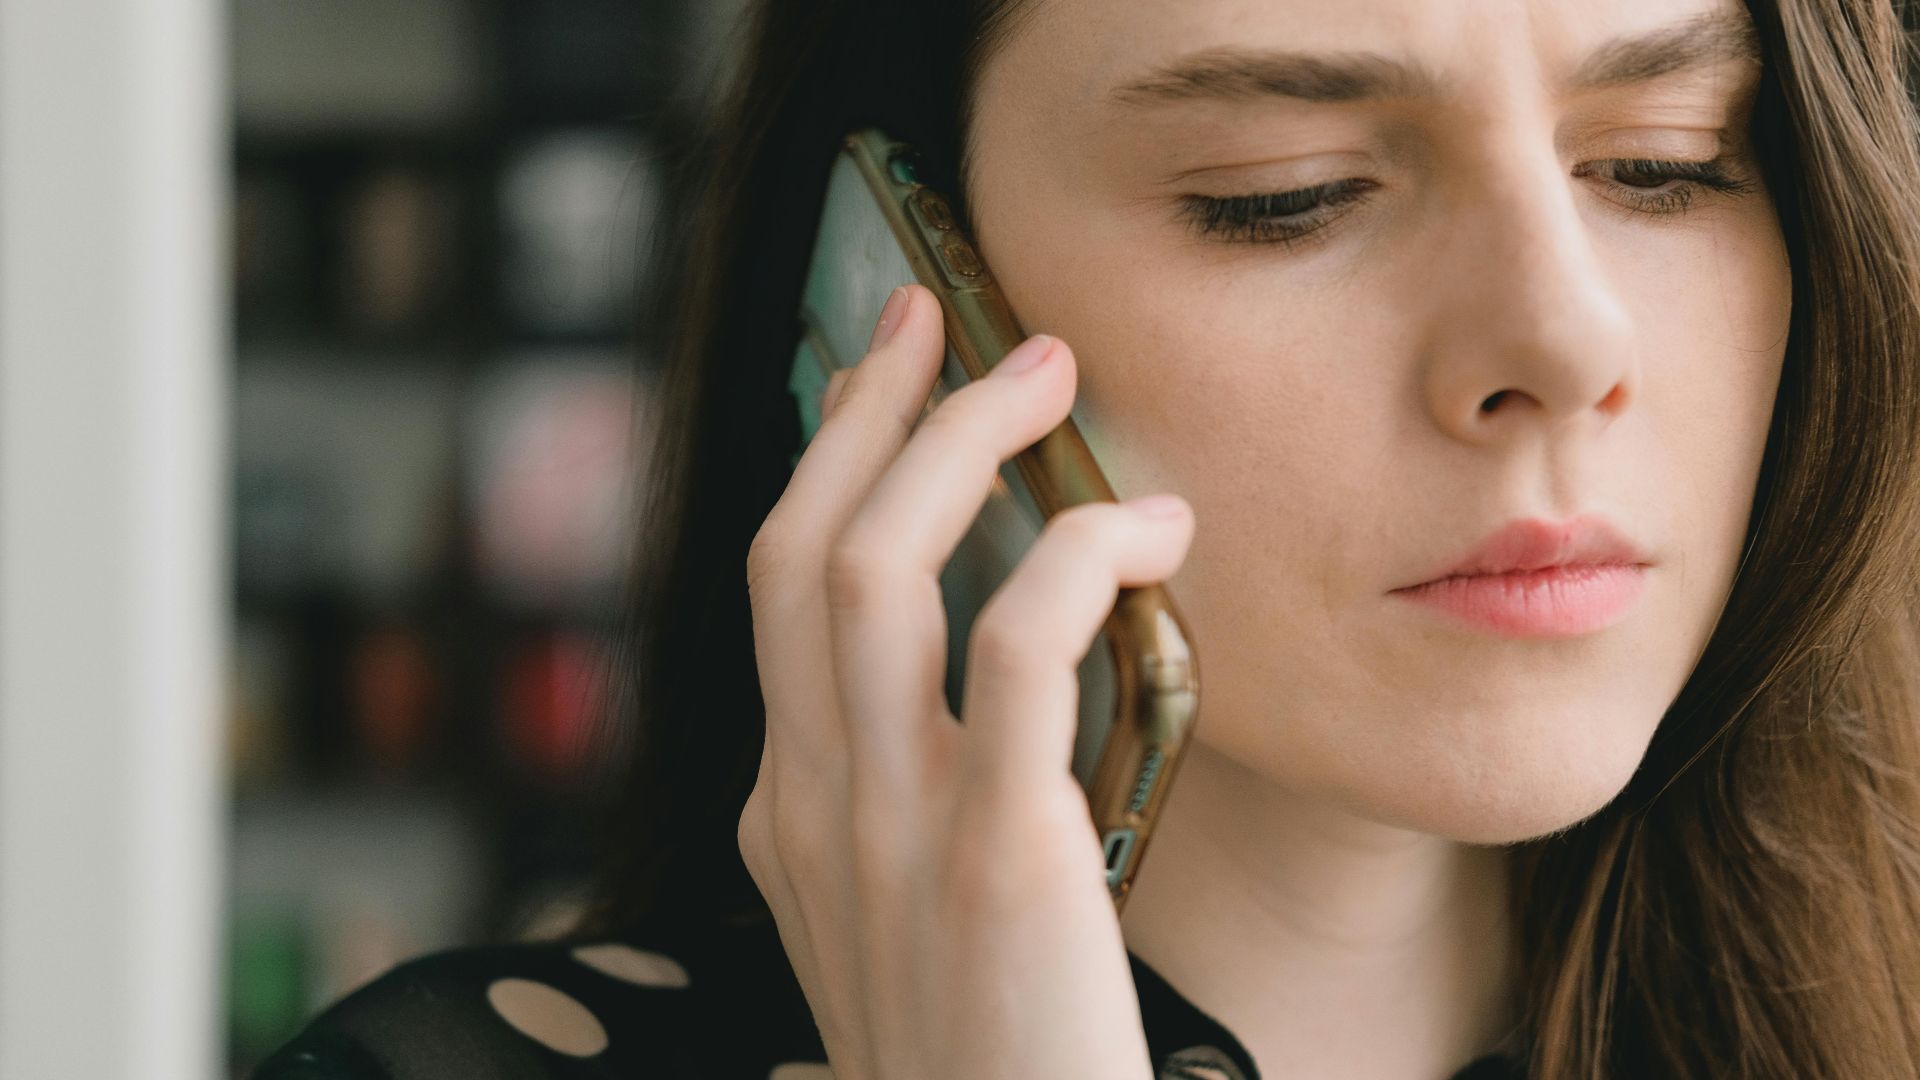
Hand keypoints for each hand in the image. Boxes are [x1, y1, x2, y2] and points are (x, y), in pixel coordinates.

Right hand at [739, 283, 1194, 1079]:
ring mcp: (887, 828)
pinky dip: (1079, 555)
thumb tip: (984, 708)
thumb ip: (916, 819)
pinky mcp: (996, 854)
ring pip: (873, 567)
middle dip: (867, 410)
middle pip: (799, 549)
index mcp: (791, 819)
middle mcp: (811, 806)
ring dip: (955, 440)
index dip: (828, 469)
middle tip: (940, 316)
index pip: (779, 599)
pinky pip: (1018, 647)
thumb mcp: (916, 932)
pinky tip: (1149, 531)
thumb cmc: (998, 1066)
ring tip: (1044, 368)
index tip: (881, 386)